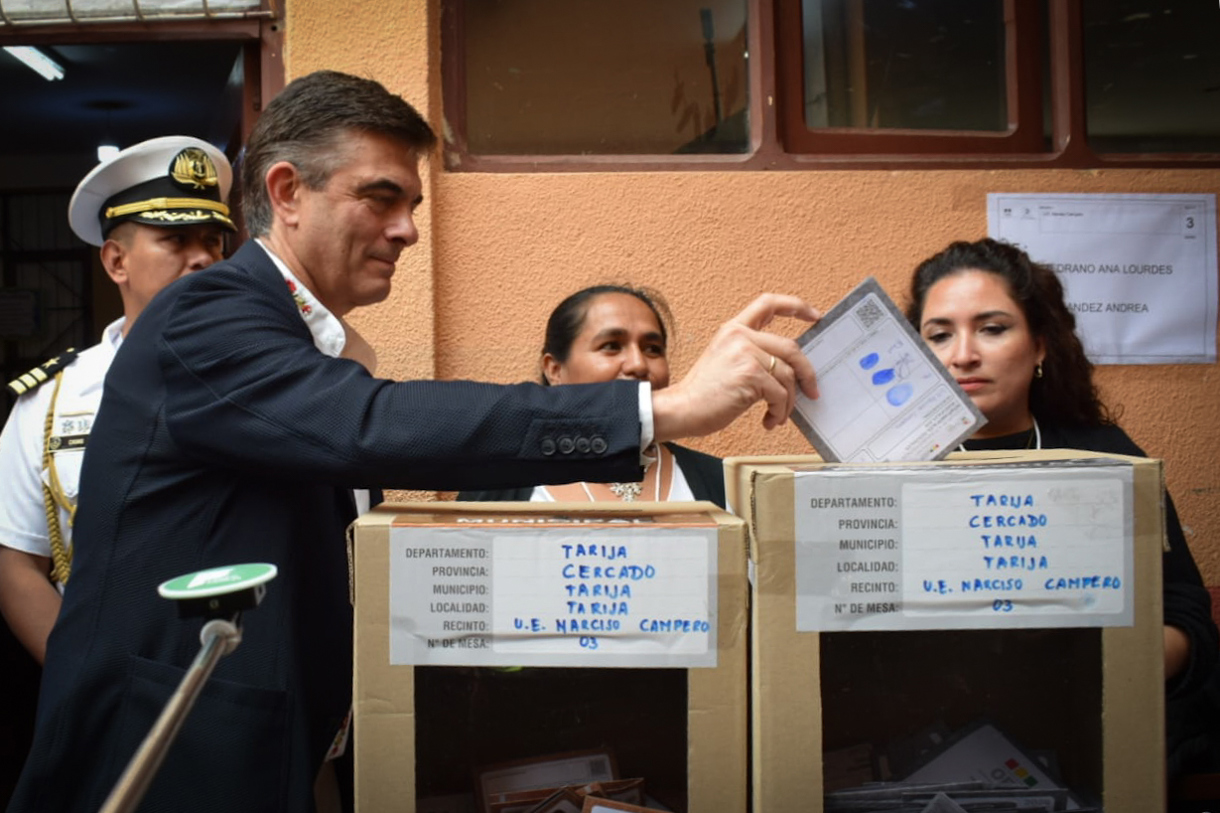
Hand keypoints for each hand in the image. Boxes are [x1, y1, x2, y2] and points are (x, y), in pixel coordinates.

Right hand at [652, 293, 819, 441]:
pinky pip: (780, 394)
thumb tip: (790, 368)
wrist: (682, 409)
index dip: (796, 306)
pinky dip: (780, 411)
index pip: (768, 304)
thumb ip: (752, 354)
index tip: (814, 315)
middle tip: (811, 390)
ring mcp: (745, 353)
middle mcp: (740, 336)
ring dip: (788, 401)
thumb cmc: (703, 393)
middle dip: (807, 373)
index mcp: (733, 329)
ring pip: (788, 375)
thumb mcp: (725, 361)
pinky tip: (770, 420)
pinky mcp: (750, 374)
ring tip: (778, 415)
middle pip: (791, 347)